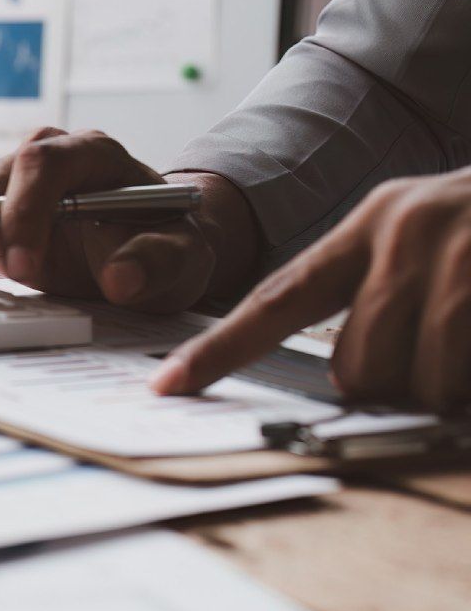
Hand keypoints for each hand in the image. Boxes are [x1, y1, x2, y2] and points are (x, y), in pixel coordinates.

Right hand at [0, 127, 257, 311]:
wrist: (150, 244)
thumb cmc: (164, 243)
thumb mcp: (182, 259)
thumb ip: (158, 263)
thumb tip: (121, 278)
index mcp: (92, 154)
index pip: (43, 164)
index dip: (23, 211)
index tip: (22, 267)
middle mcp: (44, 155)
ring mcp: (9, 175)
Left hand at [153, 169, 470, 410]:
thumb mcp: (438, 245)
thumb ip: (388, 301)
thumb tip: (355, 380)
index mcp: (374, 224)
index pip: (278, 297)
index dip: (222, 348)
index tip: (169, 386)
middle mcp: (408, 229)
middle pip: (359, 366)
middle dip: (400, 386)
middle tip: (447, 354)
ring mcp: (462, 250)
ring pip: (421, 378)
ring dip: (453, 385)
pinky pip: (464, 376)